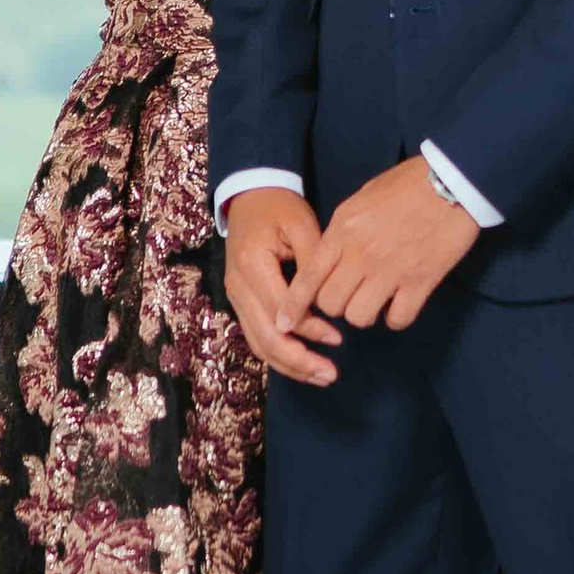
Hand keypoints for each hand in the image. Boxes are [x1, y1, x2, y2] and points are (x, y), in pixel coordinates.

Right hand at [222, 185, 340, 386]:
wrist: (250, 197)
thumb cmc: (280, 209)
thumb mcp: (302, 226)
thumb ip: (314, 262)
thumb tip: (328, 299)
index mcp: (252, 265)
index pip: (281, 309)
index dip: (309, 328)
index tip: (338, 338)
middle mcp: (238, 287)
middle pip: (265, 337)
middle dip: (298, 360)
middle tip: (330, 374)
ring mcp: (235, 297)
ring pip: (258, 344)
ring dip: (289, 365)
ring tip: (321, 376)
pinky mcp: (240, 303)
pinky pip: (256, 337)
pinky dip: (279, 356)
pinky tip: (302, 365)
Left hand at [302, 157, 478, 331]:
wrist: (450, 181)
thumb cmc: (406, 184)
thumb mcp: (360, 200)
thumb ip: (341, 231)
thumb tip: (330, 257)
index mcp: (343, 231)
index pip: (308, 278)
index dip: (293, 306)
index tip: (284, 322)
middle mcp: (362, 255)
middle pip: (331, 304)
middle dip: (335, 305)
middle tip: (349, 295)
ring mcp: (391, 271)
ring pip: (359, 317)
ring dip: (364, 313)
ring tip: (375, 300)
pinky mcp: (421, 282)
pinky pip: (397, 319)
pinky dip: (395, 317)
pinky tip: (399, 304)